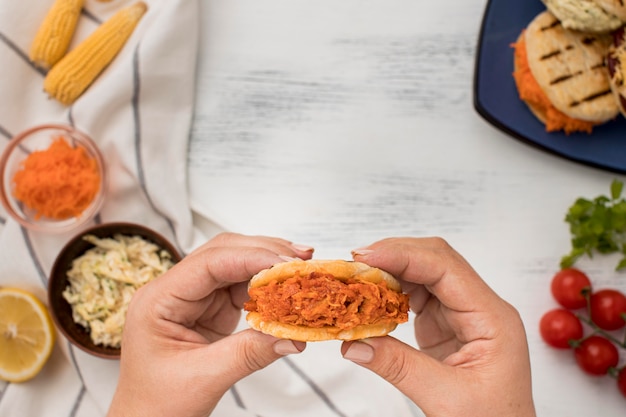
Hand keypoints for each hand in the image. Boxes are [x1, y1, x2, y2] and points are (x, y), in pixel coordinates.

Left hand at [107, 233, 313, 416]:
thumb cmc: (157, 404)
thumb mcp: (204, 378)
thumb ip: (250, 353)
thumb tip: (292, 335)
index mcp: (158, 300)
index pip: (209, 263)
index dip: (251, 258)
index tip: (286, 263)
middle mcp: (174, 291)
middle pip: (223, 254)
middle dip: (264, 253)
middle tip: (301, 261)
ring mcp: (193, 298)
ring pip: (235, 266)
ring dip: (267, 266)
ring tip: (299, 270)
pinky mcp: (209, 309)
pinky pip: (241, 288)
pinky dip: (265, 287)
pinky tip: (284, 289)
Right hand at [342, 237, 535, 416]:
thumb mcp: (446, 399)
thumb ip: (398, 367)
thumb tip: (354, 343)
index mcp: (493, 319)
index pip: (446, 268)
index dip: (404, 256)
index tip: (367, 257)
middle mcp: (480, 308)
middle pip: (435, 261)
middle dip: (393, 257)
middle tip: (354, 265)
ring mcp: (462, 314)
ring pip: (423, 274)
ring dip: (389, 273)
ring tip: (358, 280)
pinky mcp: (446, 324)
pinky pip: (416, 295)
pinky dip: (391, 293)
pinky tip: (372, 298)